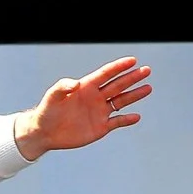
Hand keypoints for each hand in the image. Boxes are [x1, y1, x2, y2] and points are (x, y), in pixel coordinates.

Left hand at [13, 56, 151, 160]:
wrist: (44, 133)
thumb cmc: (46, 112)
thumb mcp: (51, 97)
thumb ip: (62, 87)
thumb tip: (76, 83)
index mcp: (85, 87)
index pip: (105, 74)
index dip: (118, 67)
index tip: (132, 60)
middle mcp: (95, 97)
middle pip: (117, 85)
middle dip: (131, 77)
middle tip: (146, 70)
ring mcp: (99, 112)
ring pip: (121, 101)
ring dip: (134, 95)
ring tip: (148, 88)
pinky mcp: (100, 127)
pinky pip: (117, 122)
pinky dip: (127, 120)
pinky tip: (136, 116)